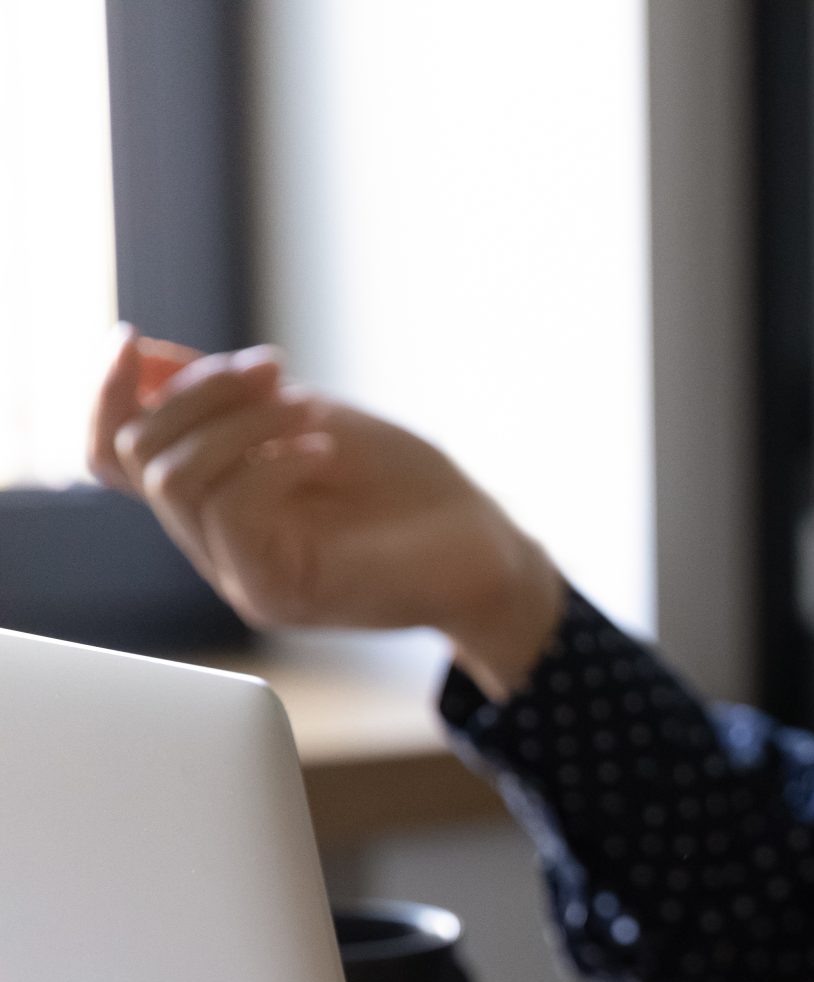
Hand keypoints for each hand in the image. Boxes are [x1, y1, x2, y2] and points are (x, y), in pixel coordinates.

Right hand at [85, 325, 563, 696]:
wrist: (486, 548)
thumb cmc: (410, 489)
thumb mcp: (308, 418)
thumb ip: (228, 398)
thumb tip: (145, 358)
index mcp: (216, 500)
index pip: (116, 457)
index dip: (106, 395)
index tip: (133, 337)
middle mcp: (216, 543)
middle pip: (143, 456)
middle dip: (199, 392)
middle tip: (276, 368)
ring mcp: (242, 574)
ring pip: (179, 480)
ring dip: (241, 423)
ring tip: (308, 409)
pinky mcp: (278, 592)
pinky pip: (232, 513)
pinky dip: (270, 463)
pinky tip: (322, 450)